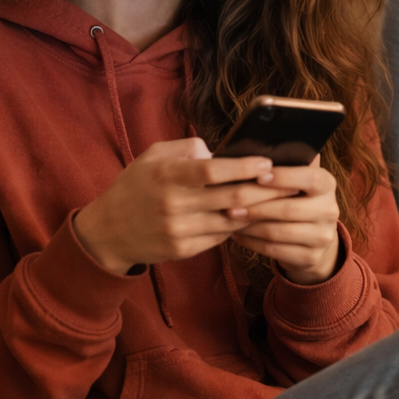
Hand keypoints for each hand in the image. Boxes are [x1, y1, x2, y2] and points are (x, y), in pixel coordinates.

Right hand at [74, 138, 293, 274]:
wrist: (109, 231)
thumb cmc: (137, 185)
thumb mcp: (154, 156)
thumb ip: (188, 149)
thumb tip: (221, 152)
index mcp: (167, 175)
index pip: (213, 171)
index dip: (244, 167)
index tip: (268, 163)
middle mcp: (173, 204)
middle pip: (230, 198)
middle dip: (264, 191)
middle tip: (289, 183)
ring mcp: (179, 230)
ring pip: (231, 221)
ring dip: (257, 212)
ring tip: (280, 201)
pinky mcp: (183, 250)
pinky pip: (220, 237)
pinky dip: (238, 227)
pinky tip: (254, 218)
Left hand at [228, 156, 341, 285]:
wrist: (315, 239)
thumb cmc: (297, 199)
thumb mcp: (298, 180)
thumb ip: (287, 162)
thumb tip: (265, 137)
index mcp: (327, 184)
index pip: (310, 177)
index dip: (284, 176)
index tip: (258, 175)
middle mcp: (330, 209)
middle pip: (288, 208)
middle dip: (256, 206)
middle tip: (229, 202)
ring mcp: (322, 236)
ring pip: (278, 232)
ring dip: (250, 225)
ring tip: (230, 217)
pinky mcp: (310, 257)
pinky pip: (274, 250)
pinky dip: (252, 242)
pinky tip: (237, 234)